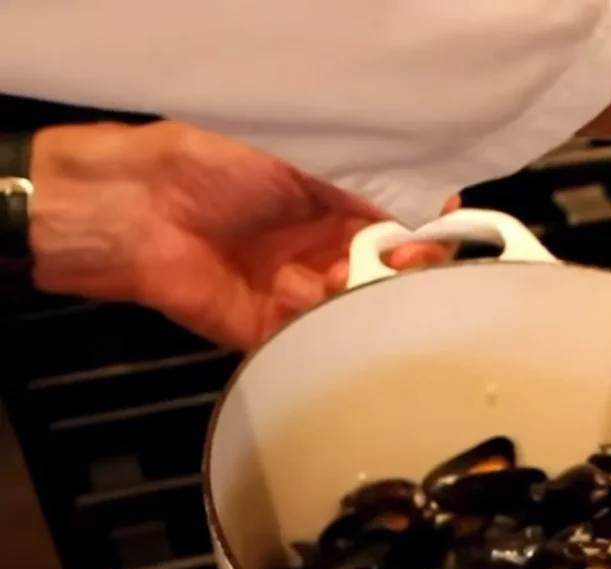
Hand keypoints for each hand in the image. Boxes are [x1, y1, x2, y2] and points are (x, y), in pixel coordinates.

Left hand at [29, 121, 452, 347]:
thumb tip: (429, 204)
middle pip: (388, 274)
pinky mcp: (278, 331)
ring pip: (361, 308)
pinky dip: (338, 328)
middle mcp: (322, 253)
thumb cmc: (213, 168)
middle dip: (408, 270)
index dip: (425, 233)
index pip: (398, 228)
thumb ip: (363, 188)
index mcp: (331, 208)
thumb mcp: (301, 161)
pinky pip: (321, 339)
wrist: (142, 210)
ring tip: (367, 278)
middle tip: (413, 260)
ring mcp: (302, 294)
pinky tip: (341, 306)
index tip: (443, 230)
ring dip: (373, 297)